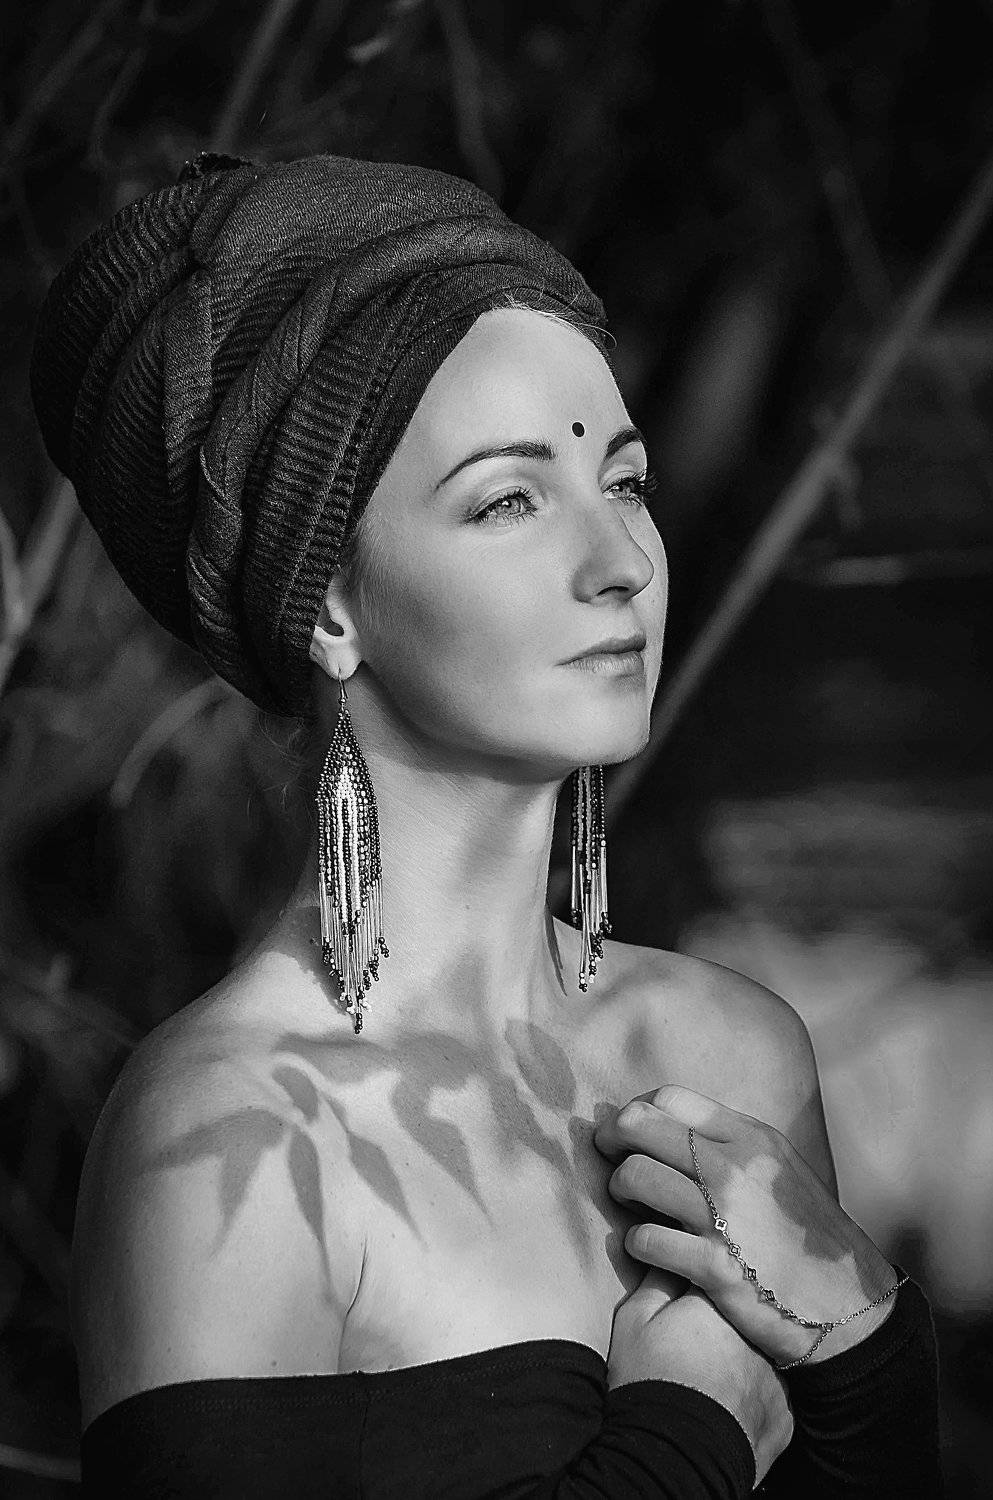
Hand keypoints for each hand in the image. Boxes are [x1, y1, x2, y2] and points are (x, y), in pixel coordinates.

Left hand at [596, 1085, 898, 1367]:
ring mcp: (723, 1217)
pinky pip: (645, 1240)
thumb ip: (733, 1143)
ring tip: (629, 1204)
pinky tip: (648, 1248)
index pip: (669, 1098)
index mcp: (751, 1138)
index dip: (637, 1111)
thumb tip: (673, 1123)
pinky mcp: (715, 1267)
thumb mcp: (781, 1169)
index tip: (629, 1132)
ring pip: (633, 1177)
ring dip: (620, 1190)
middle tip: (611, 1159)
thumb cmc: (806, 1234)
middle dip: (613, 1140)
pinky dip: (637, 1243)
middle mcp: (735, 1168)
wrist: (850, 1306)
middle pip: (639, 1126)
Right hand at [609, 1272, 792, 1486]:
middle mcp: (755, 1334)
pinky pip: (768, 1397)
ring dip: (739, 1362)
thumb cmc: (647, 1382)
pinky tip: (726, 1407)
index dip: (693, 1293)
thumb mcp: (633, 1321)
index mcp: (717, 1304)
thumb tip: (667, 1256)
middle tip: (691, 1350)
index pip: (711, 1278)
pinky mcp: (783, 1415)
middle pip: (738, 1319)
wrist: (671, 1456)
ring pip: (756, 1357)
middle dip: (719, 1328)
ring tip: (708, 1383)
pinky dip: (751, 1400)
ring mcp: (774, 1377)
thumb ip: (655, 1281)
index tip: (682, 1308)